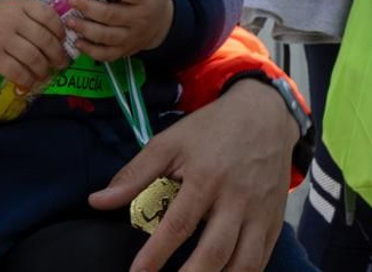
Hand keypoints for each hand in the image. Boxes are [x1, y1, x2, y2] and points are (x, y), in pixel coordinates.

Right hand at [0, 0, 67, 90]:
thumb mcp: (12, 7)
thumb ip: (32, 16)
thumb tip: (59, 38)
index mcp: (21, 5)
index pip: (49, 16)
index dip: (60, 31)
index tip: (62, 41)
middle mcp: (12, 19)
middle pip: (44, 40)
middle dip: (57, 56)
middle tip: (60, 64)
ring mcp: (2, 38)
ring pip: (33, 58)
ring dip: (44, 70)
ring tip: (45, 74)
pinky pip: (17, 71)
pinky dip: (28, 80)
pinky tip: (30, 82)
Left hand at [67, 0, 174, 61]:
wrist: (164, 24)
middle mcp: (139, 19)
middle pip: (112, 16)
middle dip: (89, 8)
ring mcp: (131, 37)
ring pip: (106, 36)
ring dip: (86, 29)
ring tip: (69, 20)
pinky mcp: (124, 51)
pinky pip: (106, 55)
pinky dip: (90, 50)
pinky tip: (77, 41)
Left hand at [90, 78, 299, 271]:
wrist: (266, 114)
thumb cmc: (211, 129)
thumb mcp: (170, 142)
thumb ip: (134, 175)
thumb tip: (97, 202)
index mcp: (206, 178)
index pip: (178, 225)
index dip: (155, 256)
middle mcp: (236, 199)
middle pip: (214, 252)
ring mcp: (260, 213)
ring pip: (244, 263)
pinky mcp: (274, 222)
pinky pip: (262, 260)